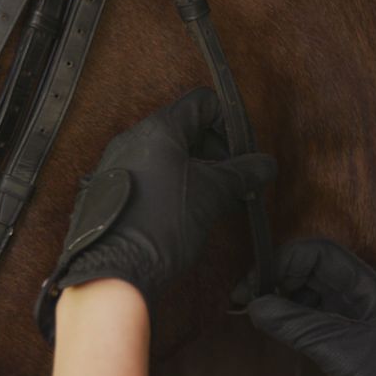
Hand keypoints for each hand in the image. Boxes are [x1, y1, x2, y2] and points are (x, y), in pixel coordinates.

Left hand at [35, 87, 276, 341]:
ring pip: (167, 154)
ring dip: (196, 170)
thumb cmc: (162, 224)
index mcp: (159, 129)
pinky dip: (172, 185)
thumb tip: (266, 164)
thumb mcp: (212, 195)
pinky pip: (148, 174)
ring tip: (213, 201)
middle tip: (233, 181)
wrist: (111, 271)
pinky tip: (184, 212)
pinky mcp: (109, 190)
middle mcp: (133, 138)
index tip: (242, 155)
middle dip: (216, 151)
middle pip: (185, 128)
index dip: (230, 123)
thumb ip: (243, 173)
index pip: (203, 103)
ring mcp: (117, 164)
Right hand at [233, 239, 375, 375]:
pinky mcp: (351, 336)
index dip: (287, 260)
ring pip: (314, 290)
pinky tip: (276, 322)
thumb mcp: (342, 353)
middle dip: (281, 276)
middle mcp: (366, 294)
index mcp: (373, 288)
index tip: (256, 281)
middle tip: (246, 296)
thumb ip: (299, 327)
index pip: (324, 254)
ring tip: (256, 309)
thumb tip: (255, 305)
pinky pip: (317, 313)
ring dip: (284, 294)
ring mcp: (359, 315)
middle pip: (316, 268)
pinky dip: (293, 313)